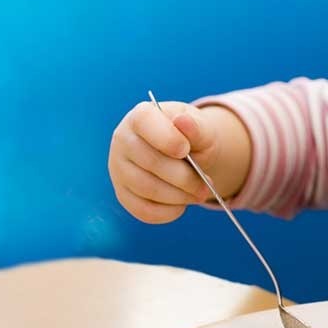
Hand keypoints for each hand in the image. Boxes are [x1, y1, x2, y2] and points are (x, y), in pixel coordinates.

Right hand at [108, 100, 221, 223]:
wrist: (186, 154)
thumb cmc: (192, 137)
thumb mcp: (201, 129)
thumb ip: (196, 127)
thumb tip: (182, 121)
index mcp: (140, 116)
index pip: (144, 121)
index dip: (165, 138)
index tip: (185, 150)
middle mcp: (123, 140)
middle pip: (150, 162)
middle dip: (184, 177)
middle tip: (208, 185)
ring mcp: (119, 169)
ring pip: (147, 188)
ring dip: (180, 196)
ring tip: (200, 194)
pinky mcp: (123, 194)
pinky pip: (143, 210)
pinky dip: (168, 212)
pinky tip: (183, 205)